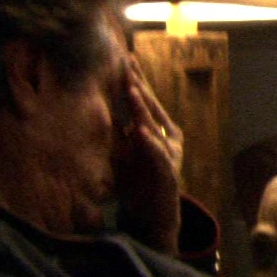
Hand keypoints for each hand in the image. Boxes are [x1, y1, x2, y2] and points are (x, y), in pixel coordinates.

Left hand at [113, 57, 183, 251]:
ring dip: (142, 108)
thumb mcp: (126, 152)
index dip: (137, 79)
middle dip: (139, 85)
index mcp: (160, 131)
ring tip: (131, 90)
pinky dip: (149, 143)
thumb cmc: (139, 183)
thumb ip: (122, 131)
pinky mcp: (169, 174)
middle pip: (151, 107)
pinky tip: (139, 131)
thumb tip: (105, 106)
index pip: (146, 100)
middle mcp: (169, 139)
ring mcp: (171, 155)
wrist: (152, 218)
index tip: (125, 58)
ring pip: (155, 127)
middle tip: (127, 63)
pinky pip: (158, 156)